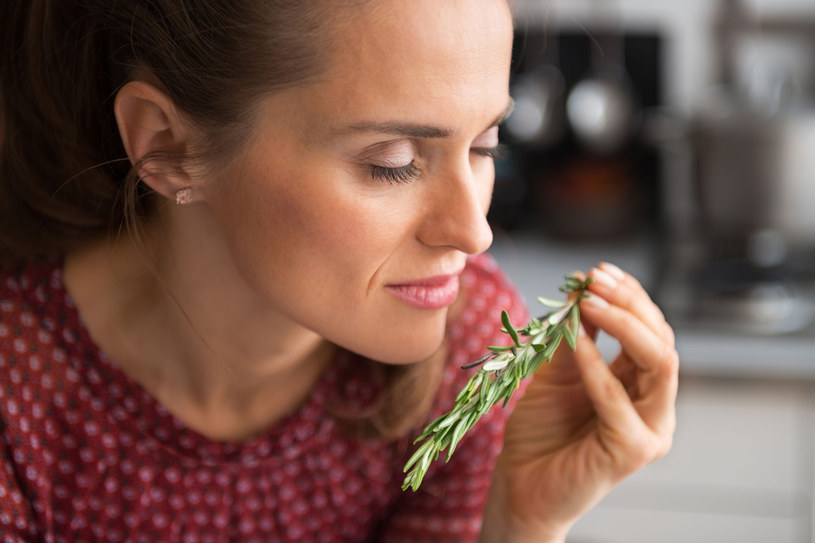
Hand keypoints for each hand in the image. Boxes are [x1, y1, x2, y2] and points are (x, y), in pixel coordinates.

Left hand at [481, 263, 678, 541]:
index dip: (627, 296)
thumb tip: (581, 288)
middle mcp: (655, 406)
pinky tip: (577, 342)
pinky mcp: (632, 451)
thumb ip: (573, 336)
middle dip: (629, 303)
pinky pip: (619, 399)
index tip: (595, 270)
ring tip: (587, 302)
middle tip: (594, 279)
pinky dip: (597, 366)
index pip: (651, 330)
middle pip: (661, 340)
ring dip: (623, 325)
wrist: (520, 483)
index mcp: (641, 385)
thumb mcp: (556, 371)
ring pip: (660, 363)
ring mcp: (650, 430)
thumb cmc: (540, 430)